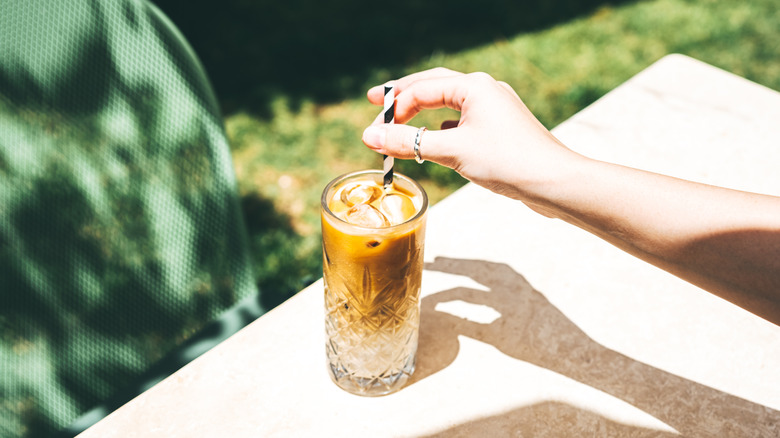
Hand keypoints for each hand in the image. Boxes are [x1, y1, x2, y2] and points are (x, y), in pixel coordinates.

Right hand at [362, 68, 584, 209]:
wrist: (553, 182)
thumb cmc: (507, 161)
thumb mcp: (452, 151)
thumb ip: (410, 143)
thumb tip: (370, 138)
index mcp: (473, 86)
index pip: (421, 89)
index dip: (393, 109)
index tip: (373, 131)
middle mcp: (484, 90)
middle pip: (433, 86)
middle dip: (404, 97)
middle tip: (376, 103)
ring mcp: (494, 109)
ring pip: (448, 104)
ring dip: (422, 114)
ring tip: (400, 124)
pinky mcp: (499, 129)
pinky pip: (462, 122)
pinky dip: (441, 129)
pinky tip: (434, 141)